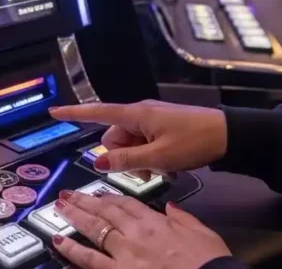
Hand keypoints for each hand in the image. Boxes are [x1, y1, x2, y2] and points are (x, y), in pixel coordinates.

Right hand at [49, 100, 226, 173]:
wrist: (227, 135)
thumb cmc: (194, 141)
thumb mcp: (159, 157)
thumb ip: (127, 160)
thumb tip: (99, 162)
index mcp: (136, 115)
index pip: (98, 112)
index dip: (75, 113)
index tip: (54, 112)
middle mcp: (140, 114)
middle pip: (114, 138)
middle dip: (123, 157)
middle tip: (148, 168)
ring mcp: (151, 120)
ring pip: (129, 144)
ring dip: (139, 160)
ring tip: (163, 168)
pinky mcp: (161, 127)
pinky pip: (144, 144)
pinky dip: (150, 157)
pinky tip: (168, 165)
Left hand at [52, 190, 231, 268]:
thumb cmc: (209, 261)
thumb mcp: (202, 233)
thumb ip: (182, 218)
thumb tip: (169, 208)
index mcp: (156, 222)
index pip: (128, 204)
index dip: (110, 197)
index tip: (98, 193)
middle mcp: (136, 234)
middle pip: (106, 212)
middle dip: (85, 201)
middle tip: (67, 194)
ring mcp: (124, 255)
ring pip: (93, 230)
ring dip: (74, 217)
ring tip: (59, 208)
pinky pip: (89, 260)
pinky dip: (72, 250)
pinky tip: (58, 240)